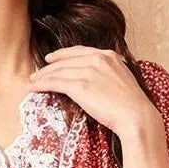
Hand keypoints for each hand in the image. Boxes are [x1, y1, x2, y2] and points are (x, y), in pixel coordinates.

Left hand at [28, 46, 164, 145]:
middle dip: (49, 66)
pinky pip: (55, 82)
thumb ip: (109, 75)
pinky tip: (33, 88)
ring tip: (32, 81)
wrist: (136, 116)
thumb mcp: (122, 81)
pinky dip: (42, 84)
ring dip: (42, 76)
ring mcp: (88, 71)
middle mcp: (97, 59)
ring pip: (58, 71)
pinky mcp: (80, 86)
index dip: (62, 55)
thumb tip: (100, 83)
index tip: (52, 59)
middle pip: (66, 60)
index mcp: (108, 56)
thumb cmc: (132, 106)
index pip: (79, 52)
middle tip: (37, 72)